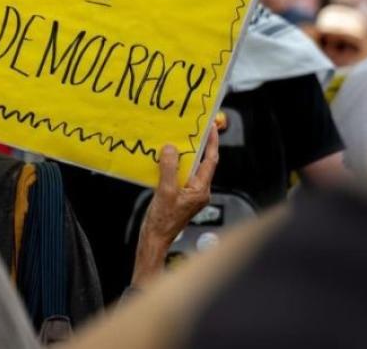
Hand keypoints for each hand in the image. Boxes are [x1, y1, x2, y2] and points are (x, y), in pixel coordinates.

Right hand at [130, 128, 219, 287]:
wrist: (154, 239)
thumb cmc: (163, 221)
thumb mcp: (166, 191)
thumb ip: (169, 168)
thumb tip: (171, 149)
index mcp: (201, 190)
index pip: (210, 160)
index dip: (212, 142)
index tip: (211, 127)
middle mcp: (198, 191)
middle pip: (200, 162)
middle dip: (195, 146)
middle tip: (190, 129)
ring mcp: (189, 194)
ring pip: (187, 168)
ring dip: (181, 156)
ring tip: (174, 141)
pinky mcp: (179, 196)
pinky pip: (178, 175)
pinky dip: (171, 166)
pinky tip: (161, 160)